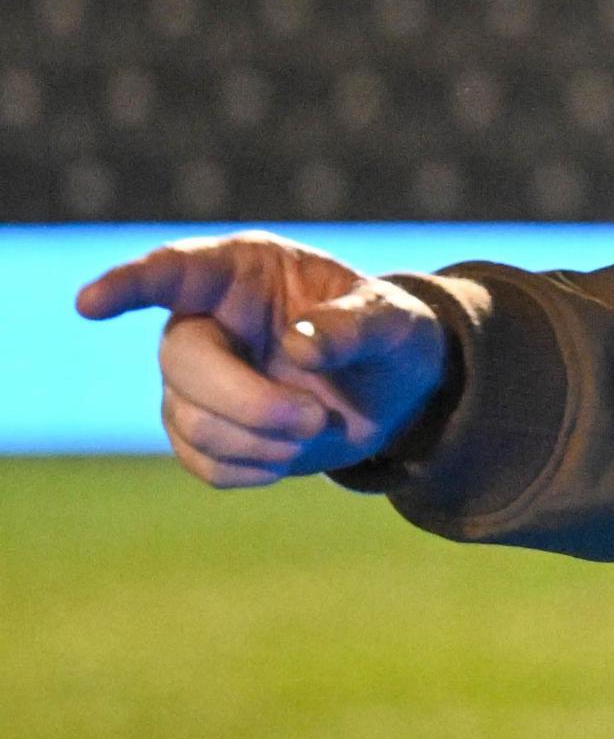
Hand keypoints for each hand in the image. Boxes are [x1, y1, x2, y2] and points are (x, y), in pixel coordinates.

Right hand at [73, 234, 452, 487]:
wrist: (395, 392)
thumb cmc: (391, 336)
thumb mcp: (396, 321)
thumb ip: (356, 325)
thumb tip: (299, 345)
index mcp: (243, 270)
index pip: (174, 270)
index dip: (130, 285)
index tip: (91, 305)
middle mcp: (205, 319)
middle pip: (182, 362)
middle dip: (248, 401)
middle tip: (316, 417)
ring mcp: (196, 377)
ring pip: (190, 420)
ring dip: (260, 439)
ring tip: (317, 426)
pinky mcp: (203, 427)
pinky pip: (202, 461)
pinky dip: (252, 467)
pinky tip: (289, 453)